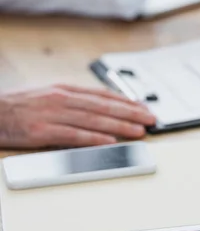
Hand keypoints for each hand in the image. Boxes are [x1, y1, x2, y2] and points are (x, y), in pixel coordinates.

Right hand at [0, 85, 155, 148]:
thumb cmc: (19, 106)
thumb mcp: (49, 95)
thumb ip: (74, 100)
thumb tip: (101, 108)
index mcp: (65, 89)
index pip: (103, 95)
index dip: (126, 101)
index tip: (143, 108)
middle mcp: (62, 99)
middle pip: (104, 106)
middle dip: (131, 113)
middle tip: (150, 119)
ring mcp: (52, 114)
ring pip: (94, 120)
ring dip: (120, 126)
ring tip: (139, 131)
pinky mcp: (42, 131)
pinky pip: (73, 135)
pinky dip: (94, 138)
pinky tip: (110, 141)